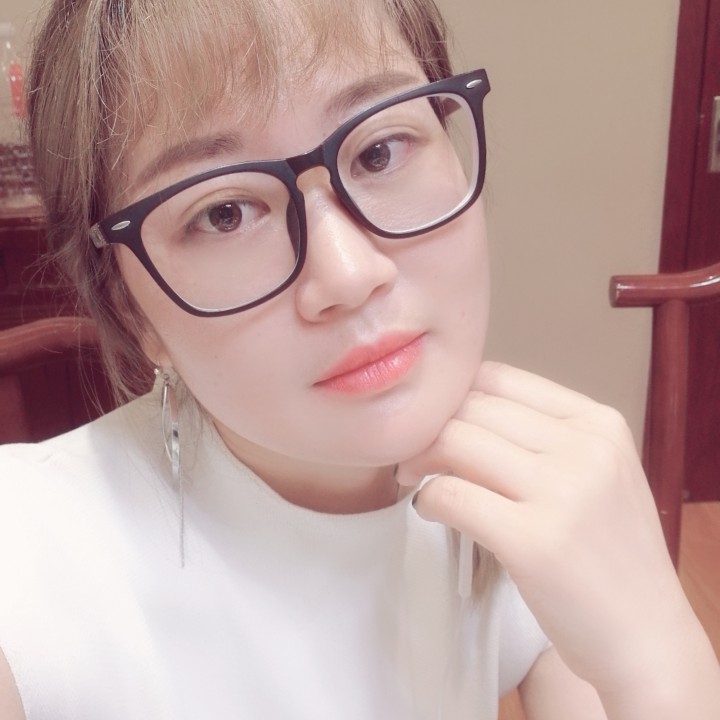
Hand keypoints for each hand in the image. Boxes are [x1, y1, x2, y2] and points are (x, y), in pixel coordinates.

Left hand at [399, 361, 695, 694]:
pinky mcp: (533, 541)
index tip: (436, 424)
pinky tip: (429, 510)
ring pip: (455, 442)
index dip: (453, 397)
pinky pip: (451, 495)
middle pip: (472, 408)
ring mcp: (562, 493)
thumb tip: (458, 413)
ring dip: (419, 459)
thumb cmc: (610, 553)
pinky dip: (426, 499)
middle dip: (429, 428)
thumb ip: (542, 438)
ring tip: (416, 481)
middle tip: (413, 457)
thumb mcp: (597, 474)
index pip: (499, 378)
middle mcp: (585, 447)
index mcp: (598, 423)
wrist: (646, 636)